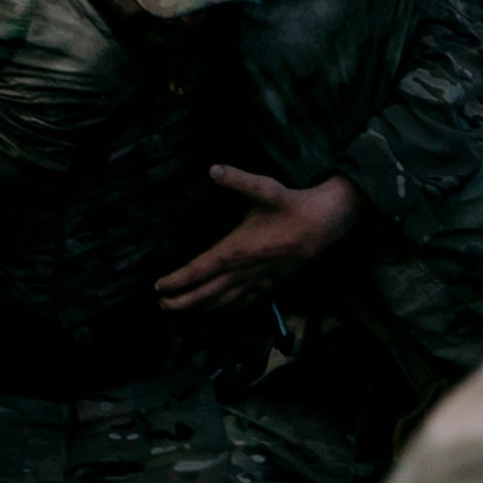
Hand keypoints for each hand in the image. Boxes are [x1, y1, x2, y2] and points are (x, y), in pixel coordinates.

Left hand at [156, 168, 362, 315]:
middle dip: (182, 302)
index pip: (200, 270)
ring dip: (200, 310)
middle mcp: (245, 270)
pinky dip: (225, 311)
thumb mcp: (266, 188)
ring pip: (223, 303)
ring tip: (179, 311)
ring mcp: (258, 280)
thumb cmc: (292, 205)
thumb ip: (238, 180)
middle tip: (161, 306)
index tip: (159, 286)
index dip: (178, 280)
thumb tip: (214, 168)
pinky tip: (215, 313)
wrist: (324, 224)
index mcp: (237, 249)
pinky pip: (243, 304)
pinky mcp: (269, 284)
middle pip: (207, 293)